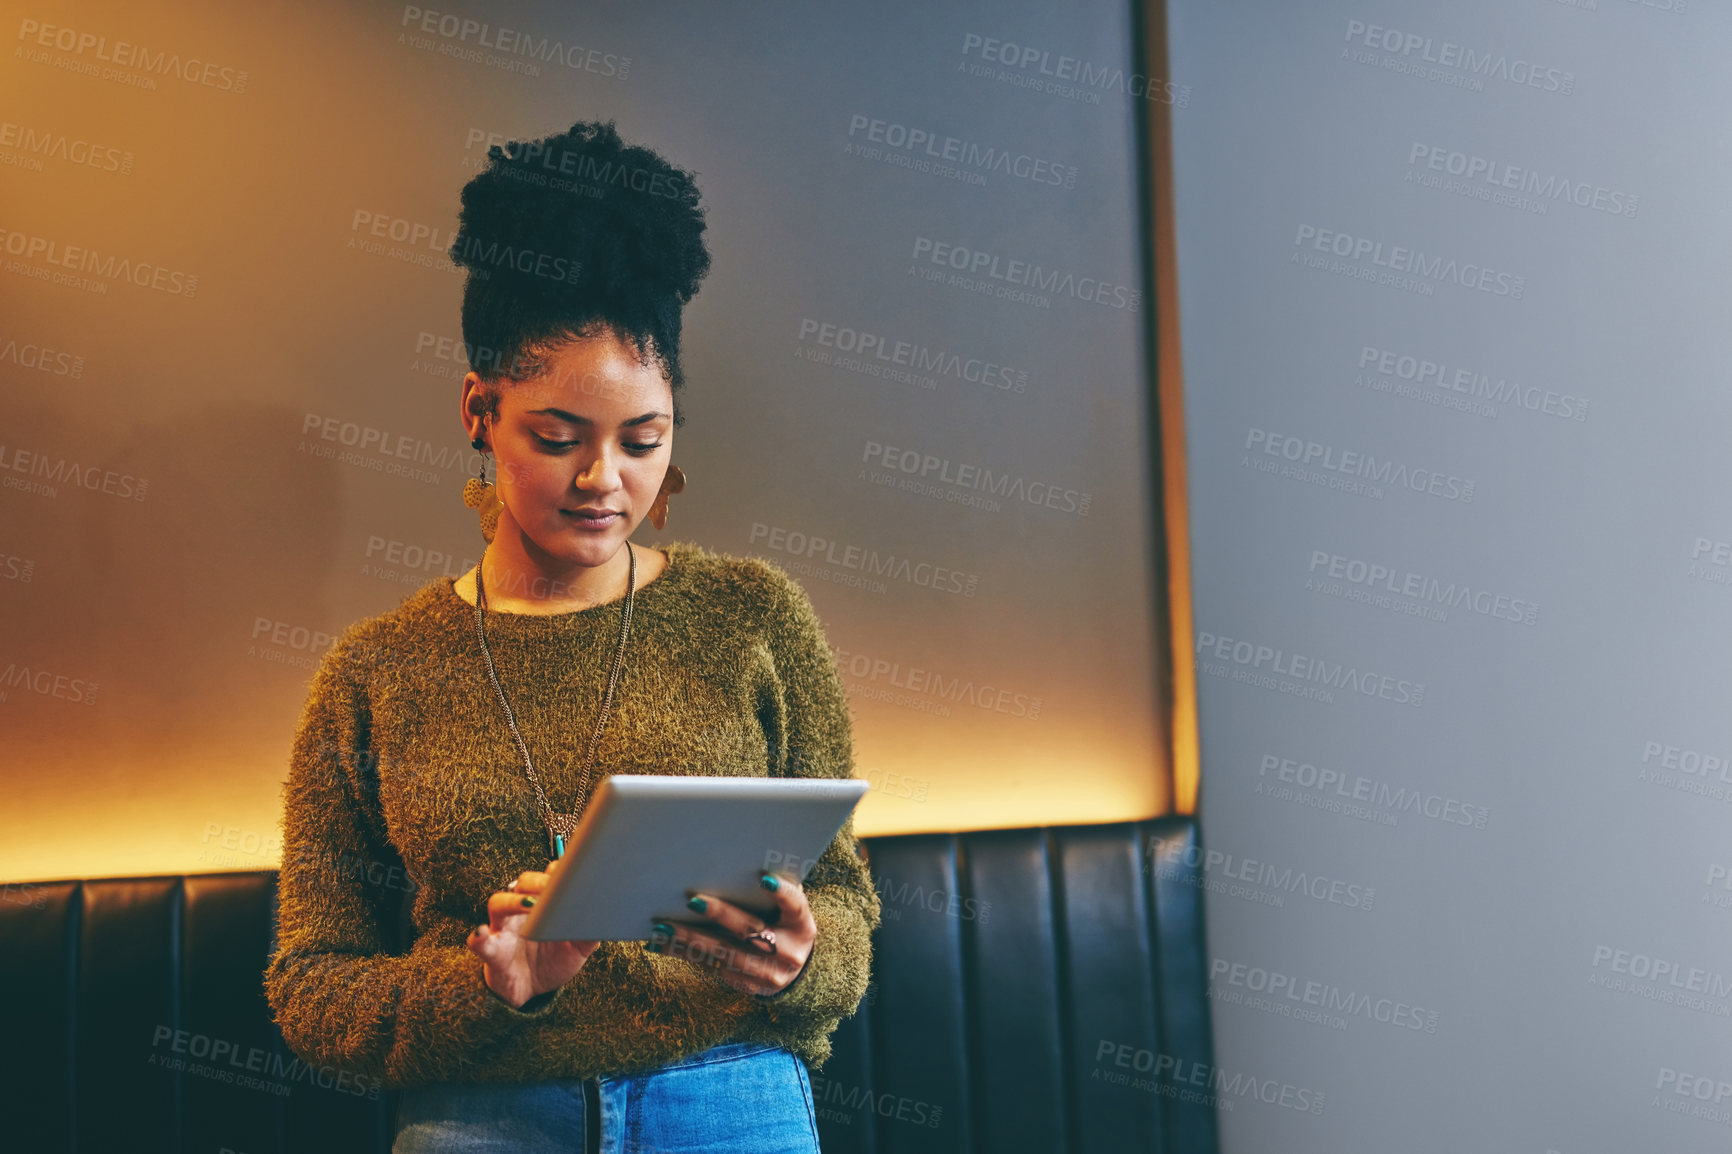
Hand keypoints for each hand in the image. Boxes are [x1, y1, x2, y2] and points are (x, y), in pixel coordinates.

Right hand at [466, 857, 599, 1008]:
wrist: (531, 991)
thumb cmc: (553, 961)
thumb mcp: (578, 949)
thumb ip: (590, 933)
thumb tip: (606, 918)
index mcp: (543, 905)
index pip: (547, 877)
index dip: (557, 870)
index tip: (571, 869)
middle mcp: (521, 911)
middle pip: (523, 883)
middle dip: (537, 882)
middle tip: (553, 887)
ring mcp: (504, 929)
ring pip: (498, 903)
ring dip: (511, 901)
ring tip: (528, 905)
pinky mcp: (491, 951)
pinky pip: (479, 941)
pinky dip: (478, 936)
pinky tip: (482, 934)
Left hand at [649, 870, 814, 996]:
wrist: (792, 974)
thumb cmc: (782, 925)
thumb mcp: (788, 911)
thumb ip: (774, 891)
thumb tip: (740, 859)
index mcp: (801, 925)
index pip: (795, 905)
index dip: (781, 893)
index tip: (763, 880)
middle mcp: (788, 952)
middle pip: (750, 930)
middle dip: (720, 915)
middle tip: (693, 901)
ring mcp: (767, 973)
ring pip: (724, 953)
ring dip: (690, 939)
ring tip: (663, 926)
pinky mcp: (746, 985)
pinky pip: (710, 966)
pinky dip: (683, 953)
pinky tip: (659, 944)